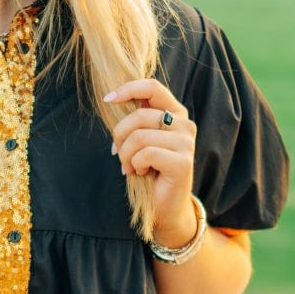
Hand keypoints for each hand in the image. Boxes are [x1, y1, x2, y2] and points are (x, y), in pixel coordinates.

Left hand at [104, 78, 197, 245]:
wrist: (165, 206)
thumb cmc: (149, 170)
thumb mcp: (140, 139)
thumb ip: (134, 119)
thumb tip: (111, 99)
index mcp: (175, 112)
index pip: (152, 87)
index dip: (127, 89)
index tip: (108, 100)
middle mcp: (184, 123)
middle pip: (139, 115)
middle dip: (120, 136)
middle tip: (119, 153)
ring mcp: (186, 142)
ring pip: (139, 136)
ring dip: (126, 155)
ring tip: (130, 166)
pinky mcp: (183, 162)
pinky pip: (146, 154)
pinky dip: (135, 165)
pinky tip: (141, 173)